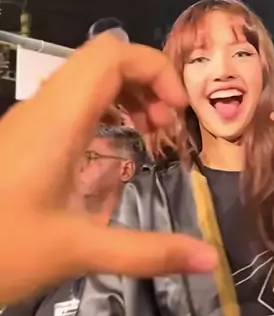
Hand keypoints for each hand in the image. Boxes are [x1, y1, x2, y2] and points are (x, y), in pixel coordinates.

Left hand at [0, 34, 216, 304]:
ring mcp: (28, 120)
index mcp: (58, 121)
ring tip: (148, 136)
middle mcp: (43, 107)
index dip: (156, 70)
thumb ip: (149, 253)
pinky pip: (69, 101)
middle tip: (166, 128)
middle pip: (102, 58)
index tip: (177, 115)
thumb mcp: (79, 253)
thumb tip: (212, 260)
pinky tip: (112, 152)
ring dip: (125, 94)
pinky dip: (102, 110)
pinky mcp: (20, 137)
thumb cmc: (2, 251)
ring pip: (84, 77)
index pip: (112, 55)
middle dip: (146, 81)